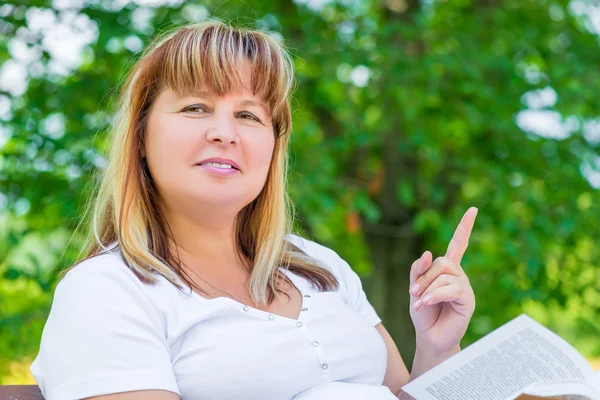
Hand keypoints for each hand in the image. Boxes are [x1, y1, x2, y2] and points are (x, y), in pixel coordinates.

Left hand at [409, 207, 477, 354]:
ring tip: (420, 303)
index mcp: (447, 269)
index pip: (458, 244)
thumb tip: (427, 252)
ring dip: (427, 289)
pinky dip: (435, 295)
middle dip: (424, 277)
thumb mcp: (414, 287)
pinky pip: (451, 289)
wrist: (429, 336)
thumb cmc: (422, 312)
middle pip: (441, 261)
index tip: (473, 209)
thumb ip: (418, 270)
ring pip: (445, 275)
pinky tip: (425, 303)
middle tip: (414, 294)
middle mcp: (458, 275)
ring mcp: (464, 286)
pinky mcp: (467, 300)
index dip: (464, 227)